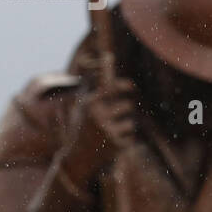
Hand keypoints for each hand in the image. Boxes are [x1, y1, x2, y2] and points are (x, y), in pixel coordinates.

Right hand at [60, 67, 137, 186]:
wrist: (79, 154)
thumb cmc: (86, 123)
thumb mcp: (89, 103)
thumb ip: (101, 82)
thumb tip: (109, 57)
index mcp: (90, 103)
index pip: (110, 88)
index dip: (123, 85)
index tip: (132, 86)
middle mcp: (98, 115)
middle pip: (128, 106)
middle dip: (126, 109)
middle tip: (117, 113)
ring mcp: (107, 130)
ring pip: (131, 122)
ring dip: (125, 126)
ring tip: (110, 131)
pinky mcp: (115, 144)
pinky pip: (131, 136)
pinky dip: (125, 139)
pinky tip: (110, 143)